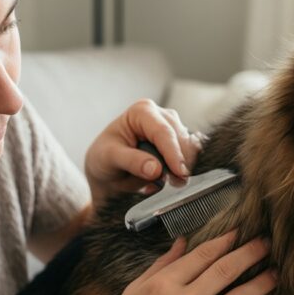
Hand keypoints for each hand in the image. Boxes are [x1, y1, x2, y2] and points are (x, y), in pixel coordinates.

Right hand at [83, 230, 275, 294]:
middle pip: (224, 271)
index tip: (240, 232)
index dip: (224, 241)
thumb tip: (183, 241)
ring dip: (260, 284)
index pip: (202, 256)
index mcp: (162, 285)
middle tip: (267, 243)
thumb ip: (160, 265)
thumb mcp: (133, 292)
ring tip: (275, 274)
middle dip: (249, 254)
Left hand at [84, 99, 205, 208]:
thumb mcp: (110, 159)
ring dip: (181, 168)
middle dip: (180, 162)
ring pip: (189, 148)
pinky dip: (180, 170)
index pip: (163, 132)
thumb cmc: (104, 158)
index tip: (180, 172)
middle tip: (175, 183)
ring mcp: (171, 128)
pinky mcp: (177, 143)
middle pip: (181, 138)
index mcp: (141, 111)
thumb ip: (132, 162)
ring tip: (164, 182)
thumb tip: (156, 169)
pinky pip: (189, 156)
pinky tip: (167, 178)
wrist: (107, 171)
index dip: (173, 153)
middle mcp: (159, 115)